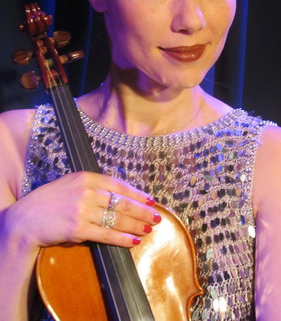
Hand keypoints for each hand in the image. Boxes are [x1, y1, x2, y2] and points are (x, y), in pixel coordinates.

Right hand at [4, 172, 159, 251]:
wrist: (28, 218)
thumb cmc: (50, 200)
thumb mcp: (72, 184)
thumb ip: (94, 186)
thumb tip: (119, 194)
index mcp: (86, 177)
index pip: (119, 185)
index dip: (137, 194)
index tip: (151, 200)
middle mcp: (87, 192)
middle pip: (122, 202)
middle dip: (143, 211)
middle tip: (157, 217)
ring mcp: (83, 210)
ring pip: (117, 218)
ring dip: (136, 225)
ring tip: (149, 229)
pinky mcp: (79, 229)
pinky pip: (107, 235)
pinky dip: (123, 238)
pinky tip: (134, 240)